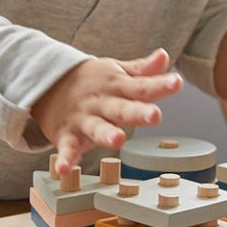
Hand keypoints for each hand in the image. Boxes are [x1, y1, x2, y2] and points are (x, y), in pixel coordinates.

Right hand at [31, 48, 181, 174]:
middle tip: (155, 115)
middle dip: (138, 112)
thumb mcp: (117, 72)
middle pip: (122, 108)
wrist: (49, 84)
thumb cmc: (93, 81)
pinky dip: (65, 159)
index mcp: (117, 86)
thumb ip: (142, 70)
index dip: (160, 85)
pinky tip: (65, 169)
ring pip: (96, 128)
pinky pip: (66, 148)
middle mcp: (102, 103)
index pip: (142, 87)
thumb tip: (164, 56)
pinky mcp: (66, 135)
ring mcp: (83, 119)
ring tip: (118, 140)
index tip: (177, 82)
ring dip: (106, 134)